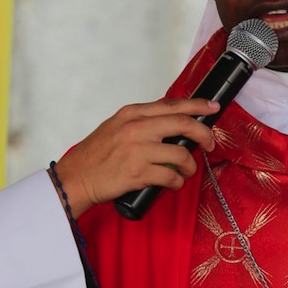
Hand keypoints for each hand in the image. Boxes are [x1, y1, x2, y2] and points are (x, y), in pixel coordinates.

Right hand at [50, 98, 219, 216]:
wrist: (75, 177)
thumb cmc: (96, 155)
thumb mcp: (116, 127)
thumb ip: (142, 122)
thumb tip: (173, 124)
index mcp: (132, 113)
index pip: (172, 104)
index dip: (197, 105)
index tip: (213, 108)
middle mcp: (136, 127)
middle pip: (183, 124)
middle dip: (204, 135)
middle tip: (210, 144)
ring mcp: (137, 149)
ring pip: (181, 154)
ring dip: (189, 166)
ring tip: (186, 171)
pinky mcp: (138, 172)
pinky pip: (171, 176)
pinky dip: (177, 182)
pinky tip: (174, 183)